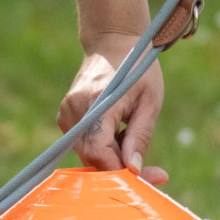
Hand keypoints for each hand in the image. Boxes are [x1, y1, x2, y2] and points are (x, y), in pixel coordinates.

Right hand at [57, 33, 168, 184]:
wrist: (112, 42)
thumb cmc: (136, 68)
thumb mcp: (150, 101)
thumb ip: (140, 137)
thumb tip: (133, 169)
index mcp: (97, 102)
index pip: (99, 152)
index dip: (120, 171)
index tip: (149, 176)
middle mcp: (75, 109)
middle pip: (92, 157)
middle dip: (121, 168)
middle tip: (154, 170)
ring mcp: (66, 113)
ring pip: (88, 154)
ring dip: (113, 156)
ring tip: (131, 133)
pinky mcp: (65, 118)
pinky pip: (84, 145)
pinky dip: (103, 147)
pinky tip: (118, 131)